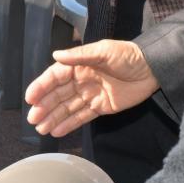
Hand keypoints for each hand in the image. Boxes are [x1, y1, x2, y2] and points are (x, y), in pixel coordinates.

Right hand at [24, 39, 159, 137]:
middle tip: (32, 119)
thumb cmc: (127, 55)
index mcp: (79, 64)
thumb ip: (79, 55)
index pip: (55, 76)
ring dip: (53, 118)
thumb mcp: (103, 51)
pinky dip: (69, 124)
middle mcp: (81, 79)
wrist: (152, 68)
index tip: (30, 99)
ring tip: (40, 129)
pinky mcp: (101, 107)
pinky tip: (56, 131)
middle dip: (44, 107)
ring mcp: (90, 94)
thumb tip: (56, 55)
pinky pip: (82, 116)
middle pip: (58, 95)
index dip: (41, 87)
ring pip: (67, 108)